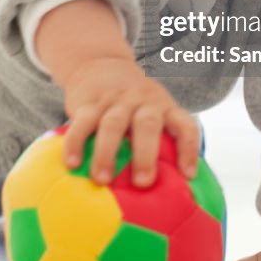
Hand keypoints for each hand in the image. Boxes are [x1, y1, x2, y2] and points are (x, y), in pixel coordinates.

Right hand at [61, 56, 199, 187]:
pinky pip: (83, 122)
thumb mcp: (152, 111)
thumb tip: (167, 195)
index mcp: (163, 108)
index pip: (184, 125)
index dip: (189, 149)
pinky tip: (72, 163)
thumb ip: (158, 142)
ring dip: (106, 153)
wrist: (99, 64)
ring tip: (101, 180)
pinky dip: (76, 143)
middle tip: (142, 183)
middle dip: (145, 154)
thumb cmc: (132, 104)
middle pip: (147, 124)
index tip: (188, 175)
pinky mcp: (89, 102)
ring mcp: (115, 101)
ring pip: (112, 124)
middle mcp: (142, 102)